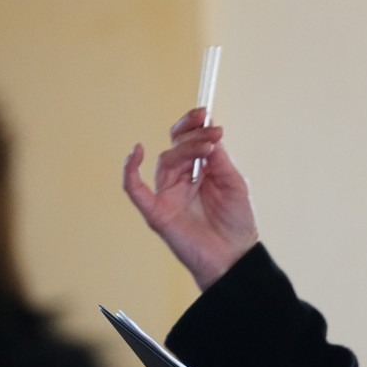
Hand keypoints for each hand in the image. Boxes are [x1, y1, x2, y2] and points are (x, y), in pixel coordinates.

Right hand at [123, 108, 258, 289]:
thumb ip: (219, 158)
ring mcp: (167, 194)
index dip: (193, 125)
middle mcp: (180, 180)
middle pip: (175, 146)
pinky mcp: (156, 212)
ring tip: (208, 147)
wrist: (235, 255)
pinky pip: (135, 189)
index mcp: (198, 171)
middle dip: (191, 133)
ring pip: (165, 160)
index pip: (188, 141)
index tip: (205, 112)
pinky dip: (130, 170)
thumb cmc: (236, 220)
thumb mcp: (233, 182)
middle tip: (210, 128)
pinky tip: (137, 152)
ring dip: (185, 148)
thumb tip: (208, 132)